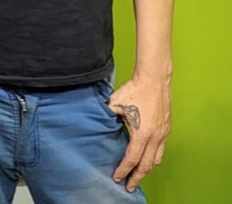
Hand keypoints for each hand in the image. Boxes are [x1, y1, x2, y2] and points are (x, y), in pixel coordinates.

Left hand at [109, 75, 171, 191]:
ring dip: (147, 169)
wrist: (154, 80)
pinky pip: (161, 150)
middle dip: (137, 177)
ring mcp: (163, 134)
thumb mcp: (115, 104)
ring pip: (157, 159)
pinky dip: (154, 158)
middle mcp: (155, 137)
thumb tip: (100, 122)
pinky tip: (148, 158)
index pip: (132, 159)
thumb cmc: (135, 90)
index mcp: (142, 134)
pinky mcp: (166, 129)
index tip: (117, 178)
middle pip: (147, 165)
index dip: (124, 170)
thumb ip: (107, 116)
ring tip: (139, 176)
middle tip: (129, 186)